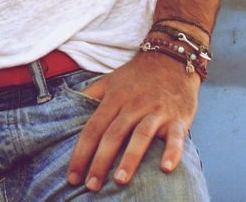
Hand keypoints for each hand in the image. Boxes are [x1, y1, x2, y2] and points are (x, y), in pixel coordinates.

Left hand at [66, 51, 199, 190]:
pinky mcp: (178, 117)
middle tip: (91, 186)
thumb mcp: (110, 80)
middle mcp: (133, 105)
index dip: (80, 153)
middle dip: (100, 162)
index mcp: (114, 99)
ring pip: (140, 135)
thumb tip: (67, 108)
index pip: (92, 128)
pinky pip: (176, 136)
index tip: (72, 176)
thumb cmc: (138, 75)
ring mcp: (156, 111)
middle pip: (113, 135)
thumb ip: (90, 95)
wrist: (172, 59)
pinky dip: (172, 152)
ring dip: (130, 159)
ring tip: (119, 181)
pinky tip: (166, 169)